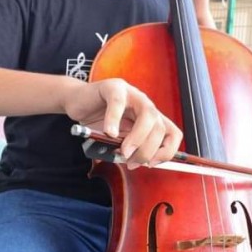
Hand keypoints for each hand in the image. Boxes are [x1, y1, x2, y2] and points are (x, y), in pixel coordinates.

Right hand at [62, 78, 182, 168]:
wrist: (77, 102)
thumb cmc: (98, 121)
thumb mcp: (117, 141)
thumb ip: (128, 149)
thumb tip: (135, 162)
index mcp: (150, 119)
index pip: (173, 134)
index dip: (167, 152)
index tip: (151, 164)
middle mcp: (145, 106)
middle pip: (160, 128)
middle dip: (148, 150)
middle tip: (131, 161)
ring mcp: (132, 94)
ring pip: (148, 114)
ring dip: (138, 137)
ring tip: (124, 150)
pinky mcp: (113, 87)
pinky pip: (118, 103)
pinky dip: (114, 120)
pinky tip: (109, 132)